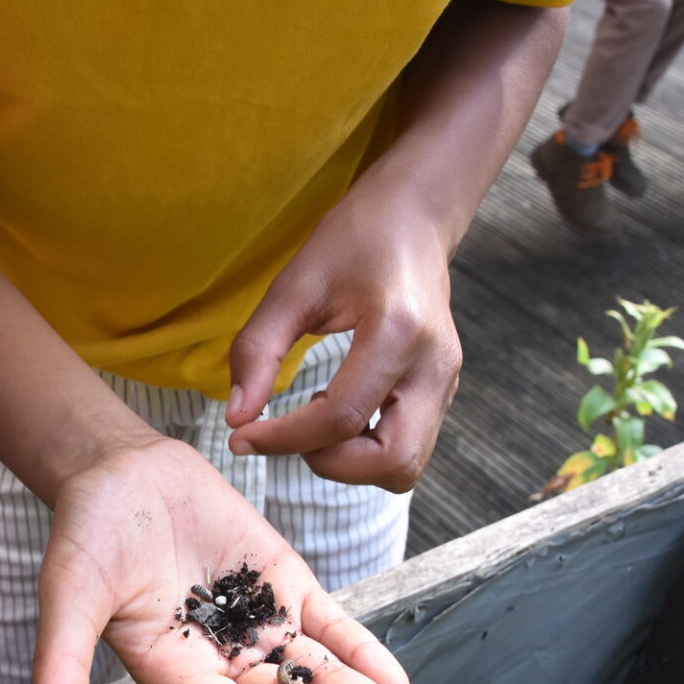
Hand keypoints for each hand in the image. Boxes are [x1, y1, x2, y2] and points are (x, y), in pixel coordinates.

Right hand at [26, 438, 433, 683]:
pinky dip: (365, 652)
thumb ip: (59, 669)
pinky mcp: (284, 585)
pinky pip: (331, 626)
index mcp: (175, 677)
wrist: (118, 470)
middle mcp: (224, 664)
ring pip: (322, 678)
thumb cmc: (84, 535)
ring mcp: (258, 626)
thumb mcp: (67, 599)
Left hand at [224, 188, 461, 492]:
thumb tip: (236, 419)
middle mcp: (433, 365)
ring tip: (315, 421)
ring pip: (406, 467)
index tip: (242, 436)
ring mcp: (447, 382)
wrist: (414, 216)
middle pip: (393, 463)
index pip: (342, 418)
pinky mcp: (444, 390)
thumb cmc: (353, 241)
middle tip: (291, 433)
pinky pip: (409, 447)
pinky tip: (337, 412)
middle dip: (331, 464)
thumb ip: (258, 351)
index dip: (284, 439)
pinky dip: (366, 449)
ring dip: (352, 463)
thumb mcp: (294, 286)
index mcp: (398, 332)